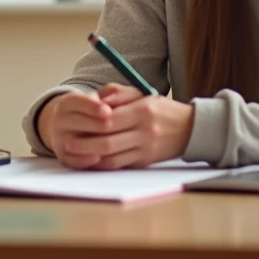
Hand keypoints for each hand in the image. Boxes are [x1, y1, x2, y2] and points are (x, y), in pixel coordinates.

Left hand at [38, 85, 194, 169]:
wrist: (189, 129)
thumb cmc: (160, 109)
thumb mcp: (142, 94)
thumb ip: (117, 94)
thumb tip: (97, 102)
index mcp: (142, 110)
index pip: (111, 119)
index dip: (91, 124)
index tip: (75, 124)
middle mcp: (144, 131)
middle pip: (109, 141)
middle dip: (86, 144)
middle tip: (68, 143)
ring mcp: (145, 148)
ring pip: (113, 157)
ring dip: (91, 157)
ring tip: (75, 153)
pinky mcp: (145, 161)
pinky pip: (120, 165)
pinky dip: (104, 164)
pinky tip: (92, 160)